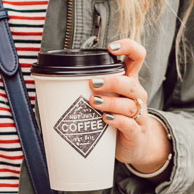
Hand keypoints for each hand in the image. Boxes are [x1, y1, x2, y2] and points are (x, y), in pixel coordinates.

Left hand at [88, 38, 170, 171]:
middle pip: (130, 83)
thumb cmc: (117, 117)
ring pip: (129, 105)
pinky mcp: (136, 132)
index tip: (112, 48)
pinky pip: (130, 124)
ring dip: (110, 102)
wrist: (135, 146)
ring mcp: (139, 114)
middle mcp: (136, 95)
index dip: (128, 47)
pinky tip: (106, 119)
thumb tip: (54, 81)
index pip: (137, 57)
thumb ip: (91, 88)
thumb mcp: (109, 98)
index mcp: (129, 81)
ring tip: (93, 102)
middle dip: (111, 81)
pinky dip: (117, 120)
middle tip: (92, 83)